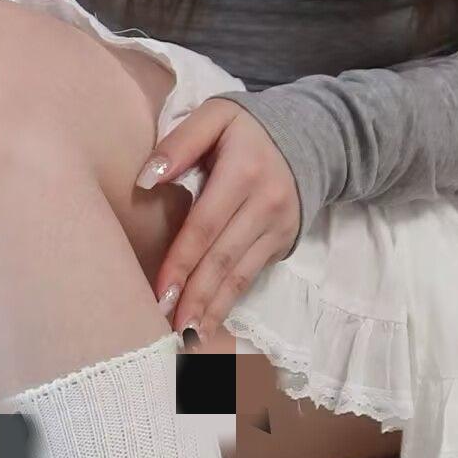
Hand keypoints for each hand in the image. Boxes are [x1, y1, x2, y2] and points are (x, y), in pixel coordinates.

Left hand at [138, 99, 300, 339]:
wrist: (312, 136)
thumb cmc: (247, 129)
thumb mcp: (215, 117)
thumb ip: (180, 143)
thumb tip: (145, 180)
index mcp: (243, 172)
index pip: (204, 226)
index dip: (181, 263)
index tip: (159, 294)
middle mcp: (265, 204)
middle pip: (222, 260)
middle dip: (195, 298)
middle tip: (170, 330)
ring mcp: (277, 228)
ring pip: (238, 277)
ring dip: (211, 311)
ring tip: (187, 340)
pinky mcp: (282, 244)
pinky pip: (249, 279)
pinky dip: (227, 304)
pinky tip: (207, 325)